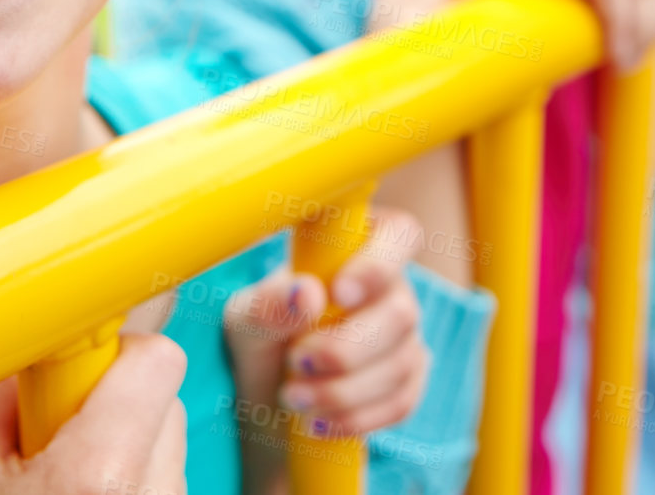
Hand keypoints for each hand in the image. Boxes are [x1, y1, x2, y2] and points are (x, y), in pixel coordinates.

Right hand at [0, 334, 186, 493]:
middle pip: (162, 399)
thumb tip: (14, 364)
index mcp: (100, 475)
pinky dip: (129, 482)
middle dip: (114, 402)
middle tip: (59, 433)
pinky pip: (161, 482)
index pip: (155, 360)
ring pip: (165, 445)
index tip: (76, 365)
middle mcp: (153, 493)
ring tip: (67, 484)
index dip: (116, 353)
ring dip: (123, 446)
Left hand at [224, 209, 429, 439]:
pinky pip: (401, 402)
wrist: (267, 394)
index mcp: (358, 247)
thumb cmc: (261, 335)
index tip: (339, 292)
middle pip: (402, 313)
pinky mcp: (408, 381)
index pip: (399, 233)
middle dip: (346, 348)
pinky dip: (356, 417)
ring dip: (343, 390)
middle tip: (295, 361)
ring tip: (293, 397)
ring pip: (402, 363)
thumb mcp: (246, 317)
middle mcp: (391, 288)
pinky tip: (318, 420)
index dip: (380, 263)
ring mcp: (405, 336)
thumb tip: (307, 294)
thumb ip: (269, 303)